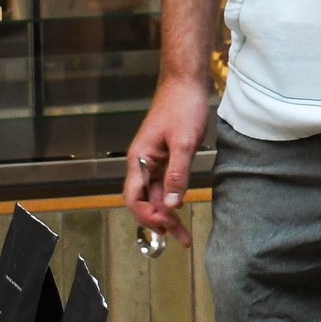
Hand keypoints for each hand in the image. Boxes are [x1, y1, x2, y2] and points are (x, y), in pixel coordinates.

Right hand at [123, 75, 210, 248]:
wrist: (187, 83)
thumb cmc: (182, 106)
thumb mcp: (183, 142)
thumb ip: (177, 174)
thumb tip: (172, 205)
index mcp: (139, 160)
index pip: (133, 197)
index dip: (146, 215)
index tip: (165, 224)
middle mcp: (143, 163)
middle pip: (146, 200)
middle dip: (161, 221)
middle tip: (180, 239)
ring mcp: (155, 160)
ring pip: (157, 194)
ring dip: (168, 213)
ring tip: (183, 233)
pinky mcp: (167, 156)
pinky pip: (166, 183)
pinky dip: (173, 197)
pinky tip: (181, 207)